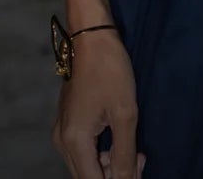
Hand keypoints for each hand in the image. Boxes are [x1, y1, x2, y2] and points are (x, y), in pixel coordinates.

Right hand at [52, 28, 144, 177]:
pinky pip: (84, 151)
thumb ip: (124, 154)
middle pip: (88, 177)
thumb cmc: (110, 70)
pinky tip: (121, 141)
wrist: (91, 37)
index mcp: (74, 141)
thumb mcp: (124, 114)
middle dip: (116, 175)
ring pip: (86, 166)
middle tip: (140, 158)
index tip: (139, 169)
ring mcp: (62, 132)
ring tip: (135, 150)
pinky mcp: (68, 123)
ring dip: (110, 165)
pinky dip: (103, 153)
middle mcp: (62, 142)